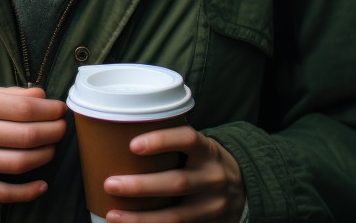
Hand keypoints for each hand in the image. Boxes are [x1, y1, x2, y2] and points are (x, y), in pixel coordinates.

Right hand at [0, 84, 66, 202]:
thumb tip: (41, 95)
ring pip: (13, 163)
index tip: (60, 109)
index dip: (47, 110)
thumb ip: (5, 94)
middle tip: (61, 130)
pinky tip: (40, 184)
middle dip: (50, 133)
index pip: (19, 107)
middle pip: (20, 136)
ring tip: (50, 150)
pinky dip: (25, 191)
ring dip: (42, 157)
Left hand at [100, 125, 245, 222]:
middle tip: (110, 184)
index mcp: (209, 151)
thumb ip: (174, 147)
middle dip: (141, 186)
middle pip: (177, 183)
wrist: (245, 189)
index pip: (188, 139)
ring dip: (141, 218)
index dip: (161, 141)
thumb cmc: (207, 164)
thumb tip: (120, 140)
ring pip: (176, 216)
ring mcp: (213, 206)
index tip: (133, 145)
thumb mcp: (199, 148)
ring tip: (113, 214)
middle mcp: (213, 178)